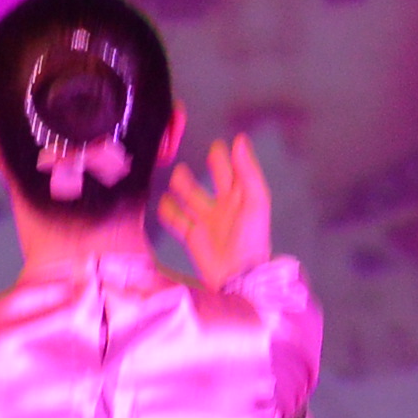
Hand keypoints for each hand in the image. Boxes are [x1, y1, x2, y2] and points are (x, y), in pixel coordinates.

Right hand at [159, 133, 273, 291]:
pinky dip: (168, 211)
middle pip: (213, 182)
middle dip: (210, 168)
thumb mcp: (255, 201)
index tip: (221, 145)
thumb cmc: (250, 239)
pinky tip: (162, 202)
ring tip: (176, 174)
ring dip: (183, 186)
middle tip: (204, 153)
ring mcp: (206, 222)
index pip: (234, 172)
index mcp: (241, 198)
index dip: (228, 159)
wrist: (237, 275)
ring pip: (191, 198)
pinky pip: (177, 221)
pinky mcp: (192, 237)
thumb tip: (240, 141)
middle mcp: (223, 208)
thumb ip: (247, 171)